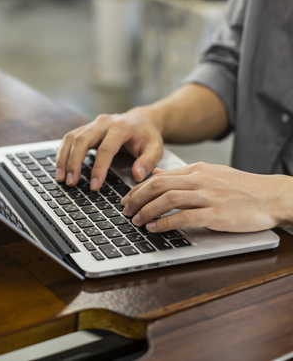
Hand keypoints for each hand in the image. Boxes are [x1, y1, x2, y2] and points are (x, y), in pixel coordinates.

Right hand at [55, 110, 163, 189]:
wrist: (142, 120)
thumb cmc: (147, 136)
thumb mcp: (156, 148)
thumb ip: (148, 162)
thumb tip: (136, 175)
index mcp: (121, 127)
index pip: (106, 149)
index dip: (98, 168)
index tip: (94, 186)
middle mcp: (103, 122)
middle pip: (82, 140)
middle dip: (73, 162)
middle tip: (70, 182)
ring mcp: (92, 124)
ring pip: (71, 138)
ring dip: (63, 158)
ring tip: (61, 178)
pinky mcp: (85, 128)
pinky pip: (69, 139)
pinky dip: (62, 154)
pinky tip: (60, 168)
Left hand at [121, 163, 292, 232]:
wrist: (274, 196)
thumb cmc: (243, 189)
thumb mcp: (211, 174)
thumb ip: (184, 176)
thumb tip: (158, 174)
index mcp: (197, 170)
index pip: (159, 177)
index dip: (138, 189)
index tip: (126, 199)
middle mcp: (200, 180)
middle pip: (158, 185)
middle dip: (136, 199)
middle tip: (125, 211)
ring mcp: (209, 196)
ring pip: (168, 199)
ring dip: (147, 211)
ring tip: (136, 221)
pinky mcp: (217, 213)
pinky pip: (185, 216)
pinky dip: (166, 222)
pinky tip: (155, 228)